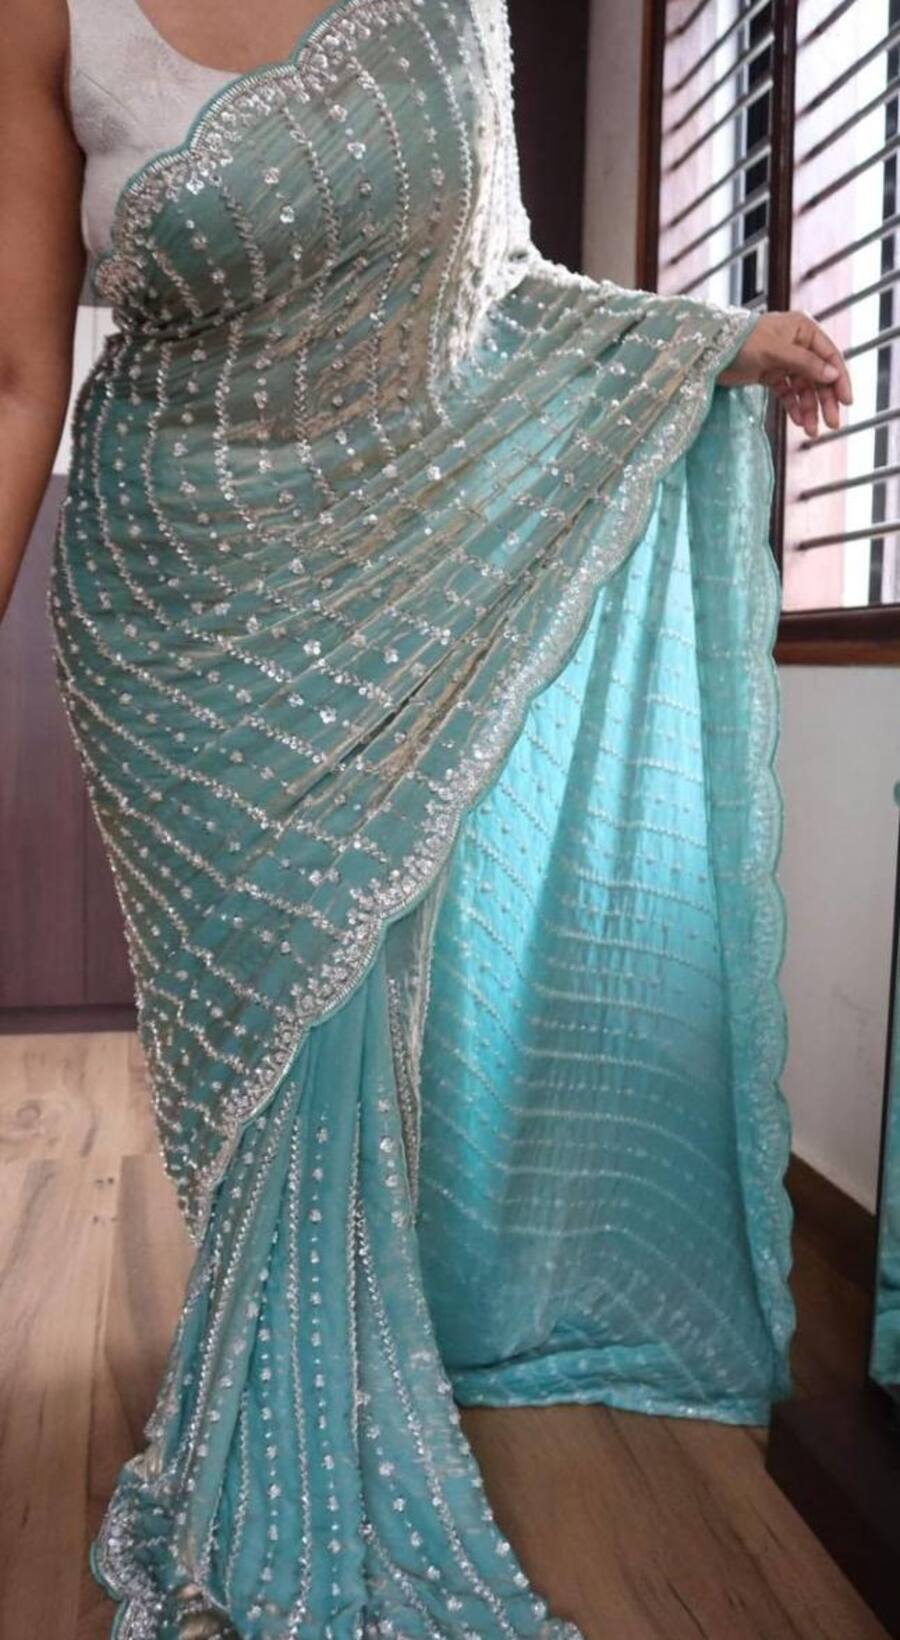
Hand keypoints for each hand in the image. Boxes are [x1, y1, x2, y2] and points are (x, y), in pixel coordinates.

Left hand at [716, 309, 852, 439]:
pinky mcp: (770, 374)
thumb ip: (805, 363)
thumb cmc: (740, 341)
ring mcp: (784, 360)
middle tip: (832, 424)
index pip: (830, 356)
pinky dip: (793, 407)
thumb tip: (832, 375)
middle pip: (818, 375)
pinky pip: (788, 393)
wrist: (707, 351)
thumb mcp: (775, 351)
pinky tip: (799, 422)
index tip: (847, 402)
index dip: (839, 380)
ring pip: (804, 388)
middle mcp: (797, 343)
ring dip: (809, 409)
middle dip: (825, 400)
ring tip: (812, 431)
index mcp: (803, 329)